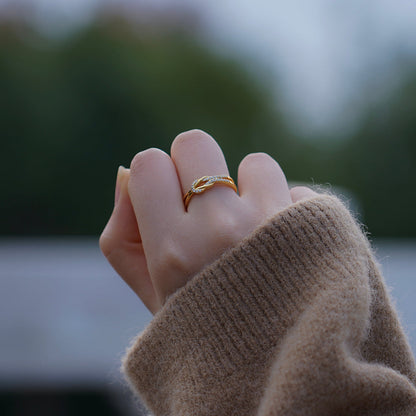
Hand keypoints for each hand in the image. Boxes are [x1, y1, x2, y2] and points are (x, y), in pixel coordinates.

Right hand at [100, 130, 315, 313]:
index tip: (168, 199)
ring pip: (254, 163)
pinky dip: (291, 215)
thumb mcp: (152, 295)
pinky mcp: (318, 226)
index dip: (156, 177)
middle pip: (196, 143)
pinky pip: (298, 192)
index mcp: (173, 253)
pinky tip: (289, 251)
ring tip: (254, 234)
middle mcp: (221, 231)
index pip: (147, 163)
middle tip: (208, 202)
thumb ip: (123, 235)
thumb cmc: (210, 328)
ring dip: (252, 192)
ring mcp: (274, 224)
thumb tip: (127, 174)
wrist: (285, 370)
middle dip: (197, 167)